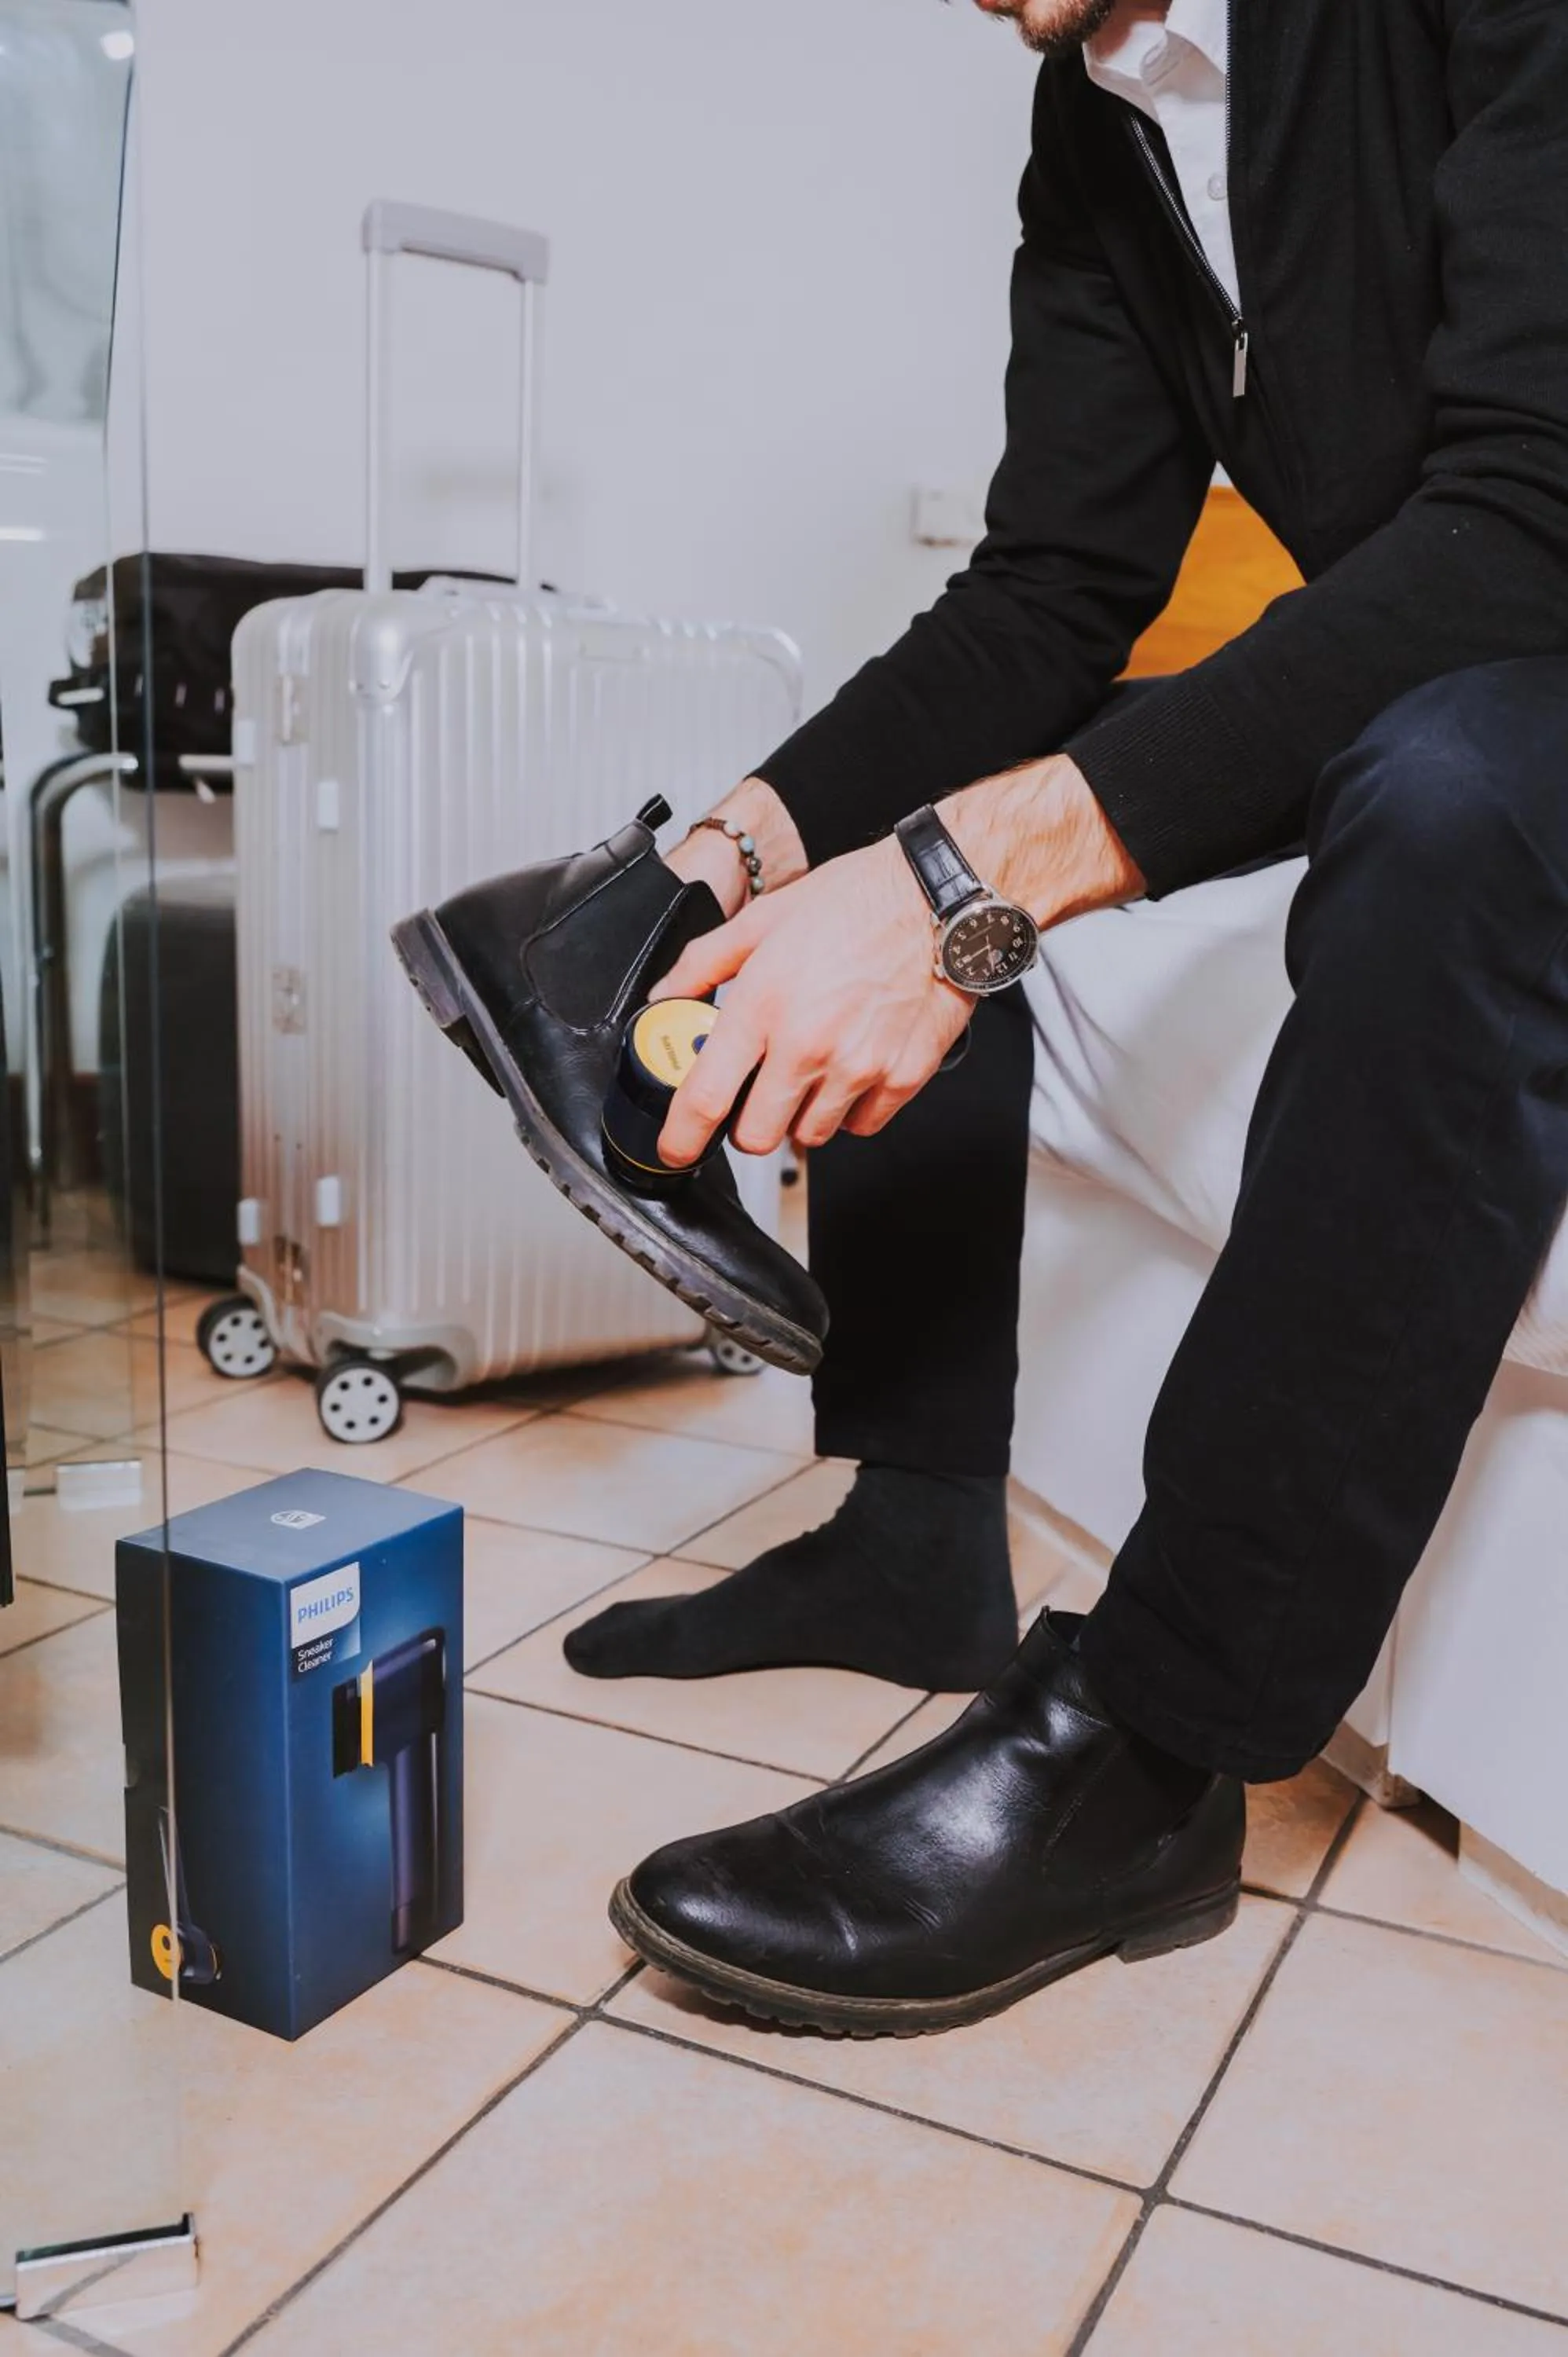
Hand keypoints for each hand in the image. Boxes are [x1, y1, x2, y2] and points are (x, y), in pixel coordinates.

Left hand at [651, 836, 971, 1162]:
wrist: (936, 899)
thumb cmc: (857, 902)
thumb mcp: (764, 919)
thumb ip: (703, 963)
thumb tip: (667, 995)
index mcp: (764, 1005)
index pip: (706, 1097)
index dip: (681, 1136)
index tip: (676, 1146)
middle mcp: (808, 1044)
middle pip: (756, 1136)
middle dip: (745, 1124)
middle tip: (753, 1095)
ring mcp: (858, 1066)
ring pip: (810, 1136)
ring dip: (799, 1116)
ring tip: (810, 1070)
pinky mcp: (901, 1077)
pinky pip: (861, 1125)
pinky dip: (850, 1110)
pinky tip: (849, 1070)